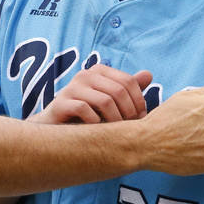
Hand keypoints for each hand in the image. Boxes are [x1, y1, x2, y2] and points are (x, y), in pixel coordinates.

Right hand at [29, 65, 151, 123]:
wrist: (56, 130)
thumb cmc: (87, 116)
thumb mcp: (109, 101)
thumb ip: (127, 89)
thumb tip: (148, 74)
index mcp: (98, 71)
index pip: (128, 81)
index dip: (139, 102)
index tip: (140, 120)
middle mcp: (84, 75)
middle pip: (119, 91)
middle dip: (129, 113)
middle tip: (128, 129)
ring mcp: (71, 88)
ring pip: (105, 101)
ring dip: (115, 121)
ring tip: (114, 132)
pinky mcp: (60, 103)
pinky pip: (84, 110)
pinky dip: (95, 123)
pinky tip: (94, 130)